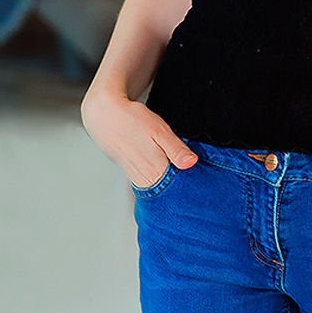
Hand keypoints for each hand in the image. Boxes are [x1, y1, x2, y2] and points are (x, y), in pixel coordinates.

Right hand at [80, 89, 198, 188]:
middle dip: (186, 192)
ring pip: (162, 191)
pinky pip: (153, 185)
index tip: (205, 188)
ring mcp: (139, 180)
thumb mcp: (159, 131)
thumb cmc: (133, 121)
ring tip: (189, 183)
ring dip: (175, 188)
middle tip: (200, 190)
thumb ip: (176, 149)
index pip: (180, 190)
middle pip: (171, 194)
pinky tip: (170, 178)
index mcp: (155, 171)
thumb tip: (192, 163)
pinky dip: (163, 184)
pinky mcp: (134, 176)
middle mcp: (146, 180)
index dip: (195, 189)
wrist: (106, 118)